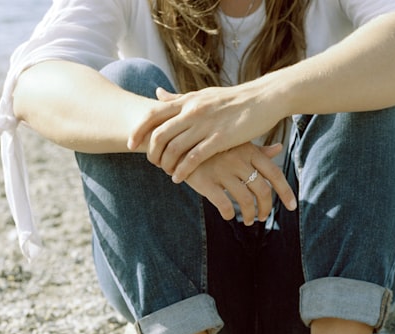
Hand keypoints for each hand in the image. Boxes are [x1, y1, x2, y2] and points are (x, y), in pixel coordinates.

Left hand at [128, 84, 283, 182]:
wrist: (264, 98)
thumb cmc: (233, 100)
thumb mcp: (202, 95)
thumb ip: (179, 98)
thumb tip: (157, 94)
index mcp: (188, 100)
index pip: (153, 114)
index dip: (138, 130)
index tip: (130, 143)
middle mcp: (193, 111)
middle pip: (159, 133)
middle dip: (151, 152)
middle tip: (151, 163)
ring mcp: (206, 124)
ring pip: (174, 147)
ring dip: (166, 163)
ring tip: (166, 172)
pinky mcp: (220, 138)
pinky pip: (194, 157)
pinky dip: (182, 169)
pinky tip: (179, 178)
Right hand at [183, 142, 295, 224]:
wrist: (178, 140)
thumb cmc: (212, 144)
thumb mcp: (236, 141)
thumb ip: (258, 150)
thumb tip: (278, 148)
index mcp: (248, 151)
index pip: (274, 174)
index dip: (285, 192)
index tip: (293, 207)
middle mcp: (238, 160)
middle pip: (262, 191)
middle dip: (266, 208)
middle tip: (263, 217)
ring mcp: (222, 171)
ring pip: (245, 200)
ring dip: (250, 215)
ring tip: (249, 221)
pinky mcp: (205, 181)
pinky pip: (223, 205)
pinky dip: (229, 214)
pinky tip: (229, 216)